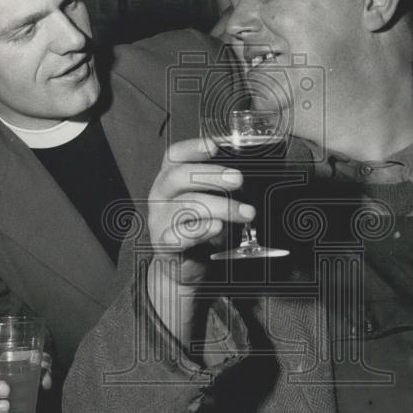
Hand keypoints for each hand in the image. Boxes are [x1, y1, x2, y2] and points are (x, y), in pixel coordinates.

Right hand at [146, 137, 253, 344]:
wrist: (183, 266)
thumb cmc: (198, 227)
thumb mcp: (208, 200)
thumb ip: (220, 186)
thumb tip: (252, 172)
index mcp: (170, 179)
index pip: (174, 156)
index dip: (192, 148)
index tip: (214, 147)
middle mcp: (161, 196)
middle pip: (179, 177)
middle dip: (211, 175)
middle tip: (238, 179)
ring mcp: (160, 221)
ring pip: (186, 206)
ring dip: (220, 207)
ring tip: (245, 213)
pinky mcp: (164, 245)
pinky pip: (178, 236)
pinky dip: (200, 231)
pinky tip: (217, 227)